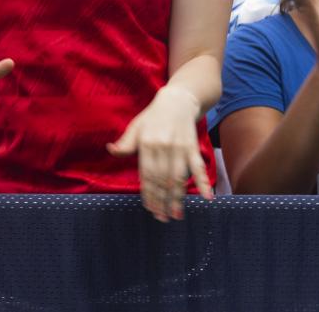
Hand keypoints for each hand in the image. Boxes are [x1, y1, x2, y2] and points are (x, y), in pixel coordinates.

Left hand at [106, 86, 209, 221]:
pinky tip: (207, 198)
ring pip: (178, 178)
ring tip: (176, 215)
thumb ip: (125, 143)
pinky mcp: (192, 147)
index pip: (147, 175)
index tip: (150, 209)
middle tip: (162, 218)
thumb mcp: (136, 127)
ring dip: (177, 198)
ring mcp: (179, 147)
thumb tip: (111, 150)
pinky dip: (204, 182)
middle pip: (162, 180)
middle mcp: (163, 147)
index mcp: (147, 143)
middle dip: (162, 201)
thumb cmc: (153, 117)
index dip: (149, 194)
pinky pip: (198, 167)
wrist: (177, 101)